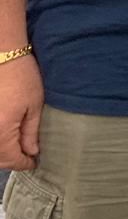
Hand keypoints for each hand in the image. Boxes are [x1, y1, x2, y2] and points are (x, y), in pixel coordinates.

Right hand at [0, 54, 41, 170]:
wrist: (2, 55)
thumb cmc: (22, 77)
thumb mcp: (34, 105)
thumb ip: (30, 132)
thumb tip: (31, 152)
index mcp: (1, 132)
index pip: (11, 159)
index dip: (24, 164)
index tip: (34, 164)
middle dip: (11, 161)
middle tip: (26, 158)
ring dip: (1, 154)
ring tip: (16, 150)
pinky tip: (3, 140)